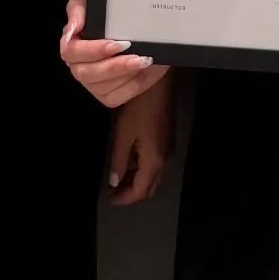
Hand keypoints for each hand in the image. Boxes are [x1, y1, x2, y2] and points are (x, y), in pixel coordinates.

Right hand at [60, 0, 169, 106]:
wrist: (141, 29)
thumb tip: (73, 28)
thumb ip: (79, 10)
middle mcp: (79, 66)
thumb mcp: (96, 3)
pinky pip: (116, 97)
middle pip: (86, 73)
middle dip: (111, 65)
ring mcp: (93, 84)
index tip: (114, 44)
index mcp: (72, 44)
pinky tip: (142, 71)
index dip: (92, 50)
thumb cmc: (113, 13)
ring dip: (124, 74)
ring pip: (102, 88)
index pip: (71, 52)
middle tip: (132, 51)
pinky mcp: (109, 95)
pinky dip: (131, 86)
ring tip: (143, 60)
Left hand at [106, 78, 173, 204]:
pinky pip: (156, 163)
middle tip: (114, 191)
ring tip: (119, 177)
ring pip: (154, 175)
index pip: (141, 190)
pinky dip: (143, 169)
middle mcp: (165, 158)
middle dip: (132, 192)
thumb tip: (114, 181)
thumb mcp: (124, 133)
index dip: (125, 198)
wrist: (158, 81)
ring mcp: (168, 148)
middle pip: (150, 186)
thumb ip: (119, 160)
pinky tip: (130, 160)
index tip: (109, 198)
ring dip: (138, 180)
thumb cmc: (139, 106)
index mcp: (154, 160)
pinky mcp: (167, 138)